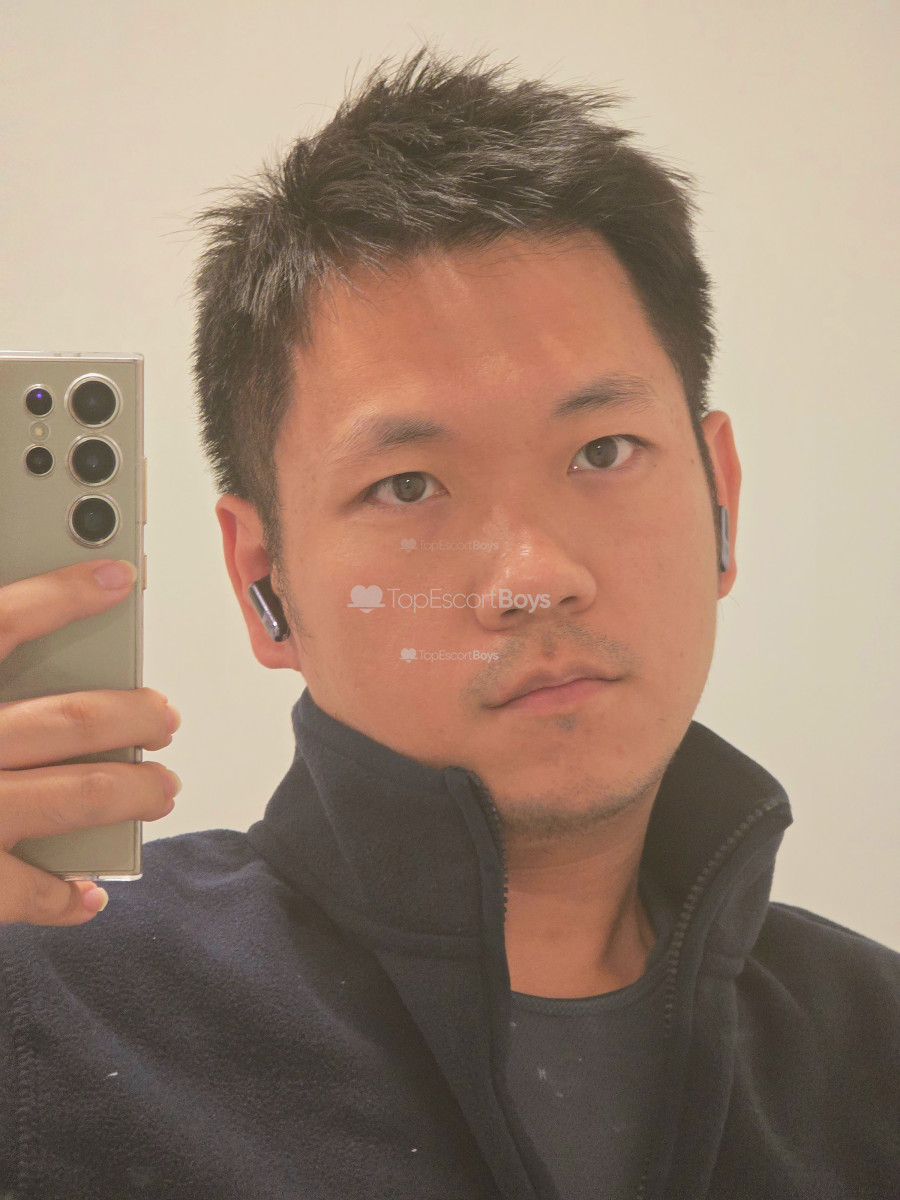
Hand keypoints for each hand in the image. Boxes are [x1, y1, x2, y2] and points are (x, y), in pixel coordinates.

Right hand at [0, 560, 179, 925]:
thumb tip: (6, 638)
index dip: (61, 595)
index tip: (115, 577)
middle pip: (62, 719)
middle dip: (128, 714)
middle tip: (162, 715)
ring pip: (71, 797)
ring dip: (128, 791)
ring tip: (160, 790)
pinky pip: (23, 894)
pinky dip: (63, 896)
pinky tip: (87, 894)